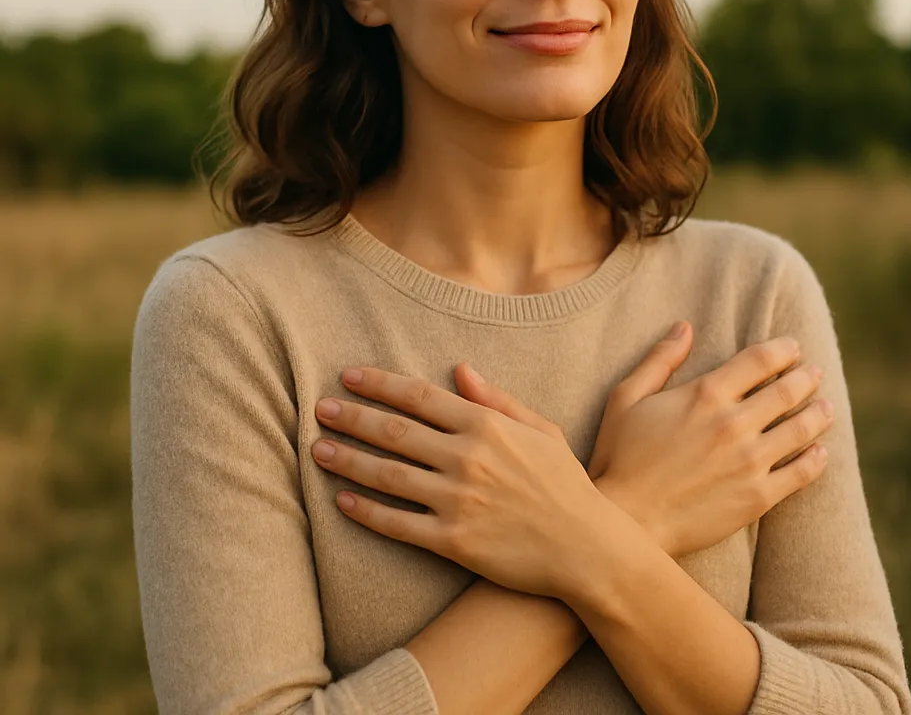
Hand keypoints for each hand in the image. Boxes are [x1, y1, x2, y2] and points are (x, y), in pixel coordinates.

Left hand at [311, 364, 610, 599]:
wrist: (587, 548)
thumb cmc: (565, 484)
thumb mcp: (541, 429)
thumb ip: (497, 398)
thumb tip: (461, 368)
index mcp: (486, 426)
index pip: (419, 396)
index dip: (379, 384)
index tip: (348, 376)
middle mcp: (467, 458)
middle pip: (394, 431)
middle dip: (352, 417)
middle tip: (319, 409)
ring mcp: (458, 500)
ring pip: (388, 475)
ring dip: (349, 460)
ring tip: (318, 450)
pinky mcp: (454, 541)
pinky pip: (398, 524)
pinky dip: (367, 512)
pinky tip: (343, 501)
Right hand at [583, 324, 833, 558]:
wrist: (628, 521)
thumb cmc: (619, 457)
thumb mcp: (626, 398)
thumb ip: (659, 360)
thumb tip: (685, 327)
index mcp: (705, 395)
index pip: (759, 361)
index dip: (782, 349)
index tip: (792, 347)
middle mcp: (734, 424)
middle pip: (787, 391)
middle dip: (806, 376)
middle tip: (816, 371)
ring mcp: (750, 462)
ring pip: (800, 430)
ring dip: (819, 414)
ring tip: (827, 407)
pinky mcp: (757, 498)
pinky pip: (800, 474)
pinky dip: (816, 459)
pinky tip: (821, 452)